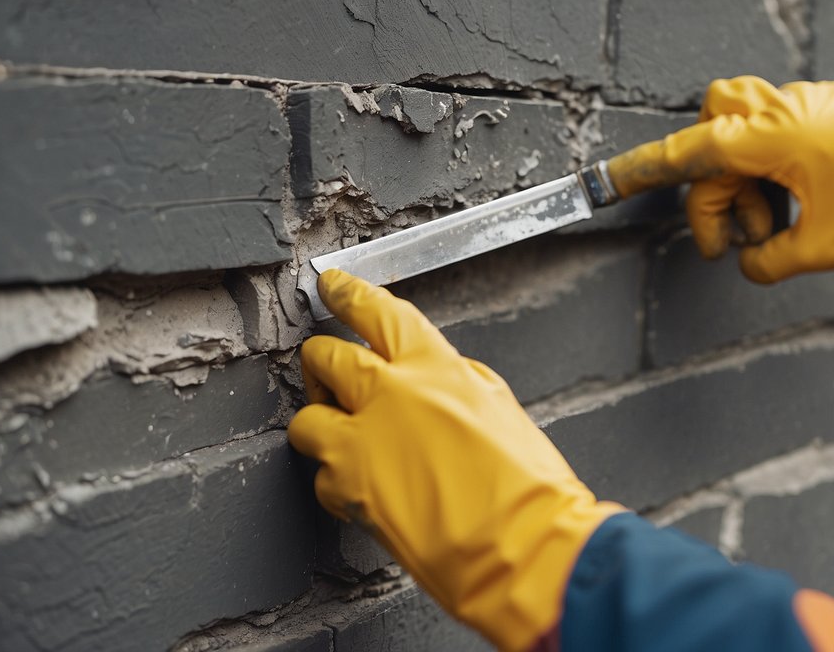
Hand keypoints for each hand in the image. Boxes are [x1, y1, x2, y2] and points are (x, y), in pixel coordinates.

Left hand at [287, 270, 623, 650]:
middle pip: (324, 356)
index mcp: (436, 366)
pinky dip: (336, 482)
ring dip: (321, 424)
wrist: (522, 548)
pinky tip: (366, 490)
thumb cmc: (527, 487)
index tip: (332, 285)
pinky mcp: (347, 489)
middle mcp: (391, 393)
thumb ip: (455, 383)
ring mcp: (361, 441)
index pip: (376, 311)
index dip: (348, 293)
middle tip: (327, 373)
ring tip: (346, 440)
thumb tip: (429, 384)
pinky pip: (322, 475)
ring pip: (307, 417)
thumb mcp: (501, 409)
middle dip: (321, 363)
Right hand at [605, 63, 833, 282]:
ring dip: (742, 195)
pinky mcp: (797, 114)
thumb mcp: (831, 240)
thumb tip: (750, 263)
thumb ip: (775, 262)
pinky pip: (758, 146)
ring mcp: (780, 110)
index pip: (683, 154)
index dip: (638, 172)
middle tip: (731, 247)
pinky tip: (796, 204)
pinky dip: (765, 181)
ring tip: (774, 228)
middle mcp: (762, 115)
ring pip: (730, 153)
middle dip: (714, 208)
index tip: (604, 183)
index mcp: (761, 137)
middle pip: (706, 162)